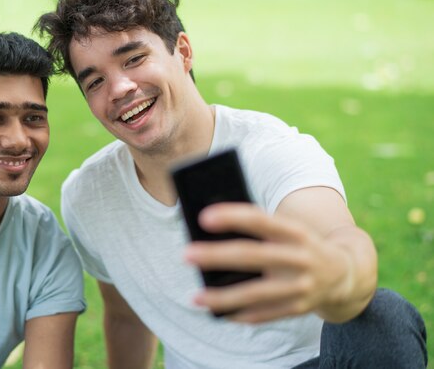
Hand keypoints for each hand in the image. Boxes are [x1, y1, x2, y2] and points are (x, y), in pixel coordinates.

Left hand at [184, 202, 356, 322]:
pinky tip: (219, 313)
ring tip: (196, 297)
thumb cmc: (301, 245)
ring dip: (223, 296)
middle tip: (186, 254)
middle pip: (252, 256)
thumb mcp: (289, 230)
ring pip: (256, 293)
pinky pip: (265, 314)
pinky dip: (240, 314)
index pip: (260, 219)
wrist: (346, 273)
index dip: (232, 217)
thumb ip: (259, 230)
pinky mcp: (299, 308)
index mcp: (295, 231)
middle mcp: (300, 257)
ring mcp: (301, 286)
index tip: (203, 217)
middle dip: (217, 256)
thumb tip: (213, 235)